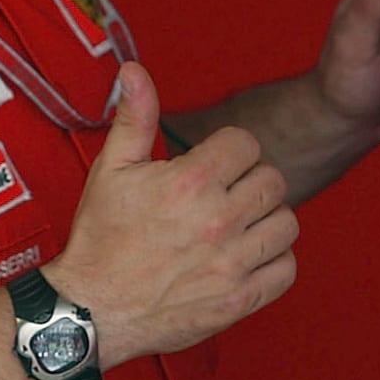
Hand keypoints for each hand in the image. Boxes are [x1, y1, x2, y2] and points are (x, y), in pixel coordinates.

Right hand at [50, 60, 298, 367]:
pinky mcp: (240, 299)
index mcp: (191, 182)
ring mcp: (232, 263)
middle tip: (224, 195)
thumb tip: (135, 70)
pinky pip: (287, 270)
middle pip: (273, 180)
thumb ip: (135, 116)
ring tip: (237, 226)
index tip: (212, 166)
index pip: (246, 144)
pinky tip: (247, 257)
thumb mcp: (111, 169)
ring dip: (266, 220)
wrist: (91, 309)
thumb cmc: (100, 238)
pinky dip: (274, 262)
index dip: (229, 151)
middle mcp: (218, 220)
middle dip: (250, 182)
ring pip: (286, 223)